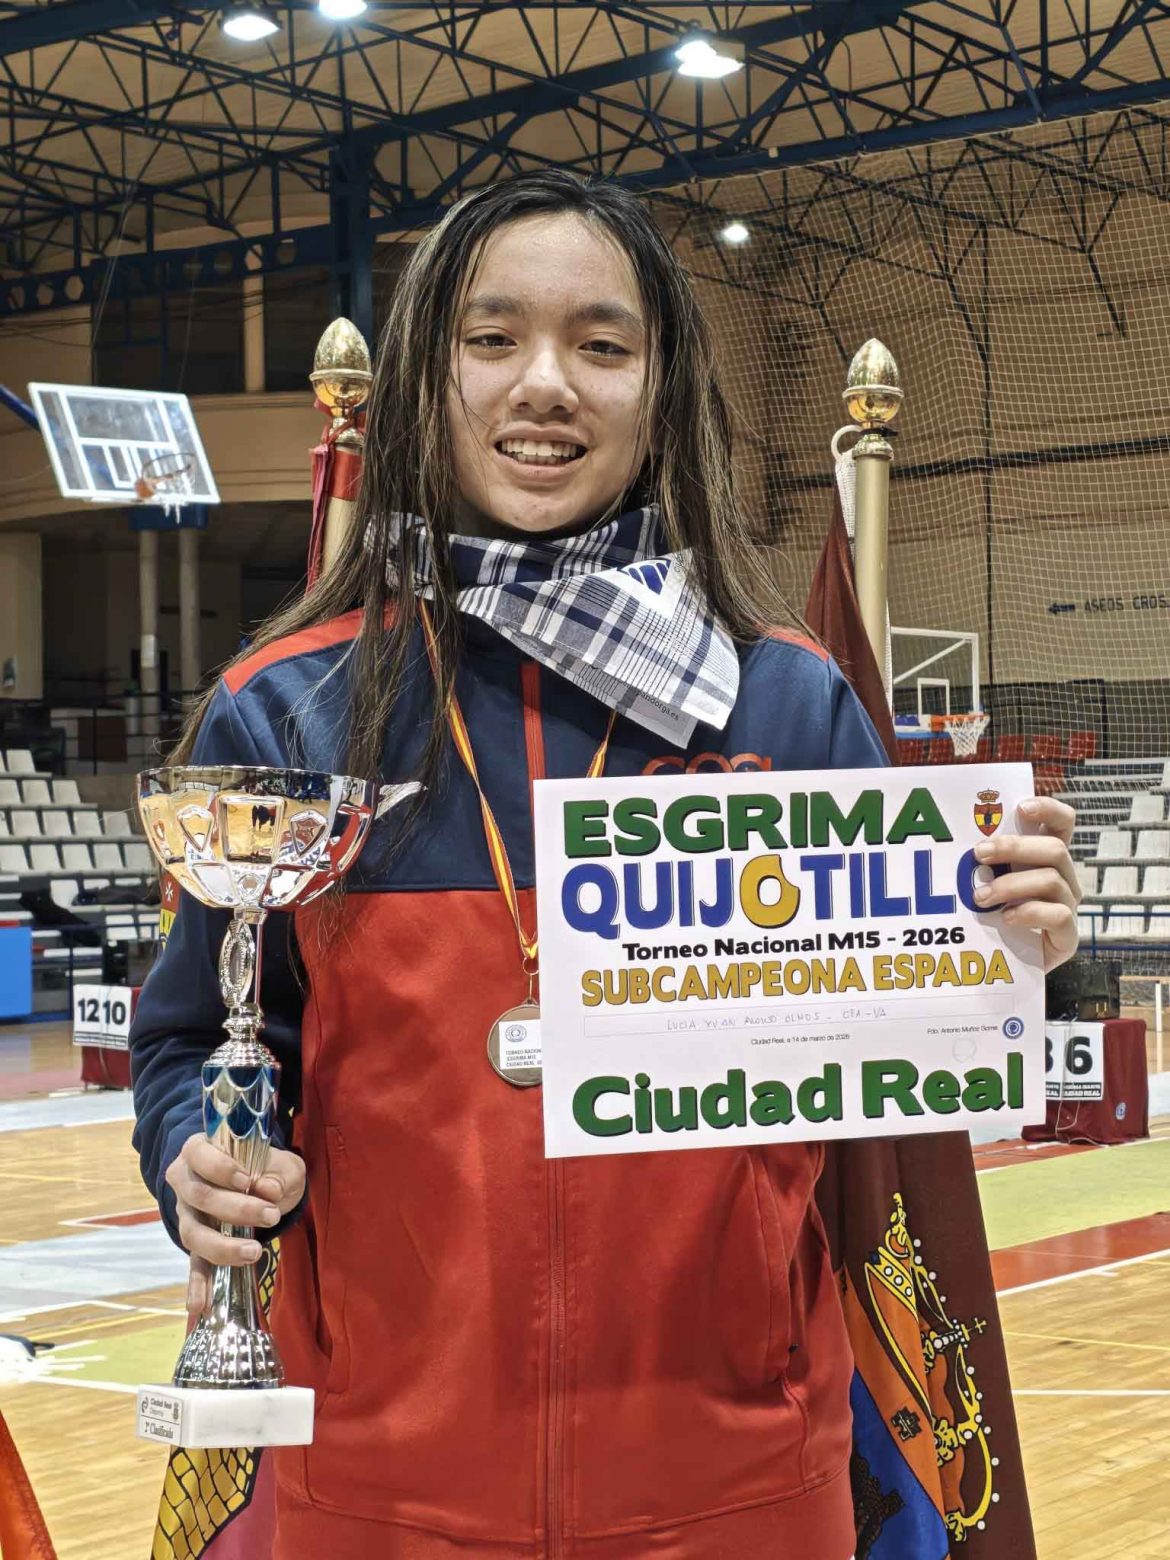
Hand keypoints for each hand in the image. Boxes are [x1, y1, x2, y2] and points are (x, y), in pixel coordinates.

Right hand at [165, 1133, 305, 1323]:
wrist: (257, 1181)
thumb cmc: (265, 1165)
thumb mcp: (279, 1161)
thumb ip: (277, 1171)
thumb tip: (269, 1190)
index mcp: (199, 1151)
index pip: (198, 1155)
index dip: (219, 1167)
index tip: (247, 1180)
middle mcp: (185, 1183)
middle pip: (199, 1197)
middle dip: (235, 1209)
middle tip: (270, 1215)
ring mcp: (187, 1216)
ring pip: (193, 1233)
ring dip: (222, 1246)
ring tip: (253, 1253)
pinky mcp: (196, 1244)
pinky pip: (193, 1265)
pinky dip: (197, 1285)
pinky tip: (199, 1306)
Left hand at [971, 796, 1079, 972]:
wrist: (998, 965)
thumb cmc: (989, 915)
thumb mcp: (986, 881)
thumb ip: (985, 860)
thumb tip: (960, 838)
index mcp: (1045, 858)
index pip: (1063, 823)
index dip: (1049, 809)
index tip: (1022, 807)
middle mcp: (1063, 879)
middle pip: (1055, 849)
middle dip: (1015, 847)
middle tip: (979, 854)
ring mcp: (1068, 907)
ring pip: (1052, 880)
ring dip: (1011, 884)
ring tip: (981, 896)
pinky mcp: (1067, 937)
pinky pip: (1059, 915)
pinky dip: (1029, 912)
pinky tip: (1005, 918)